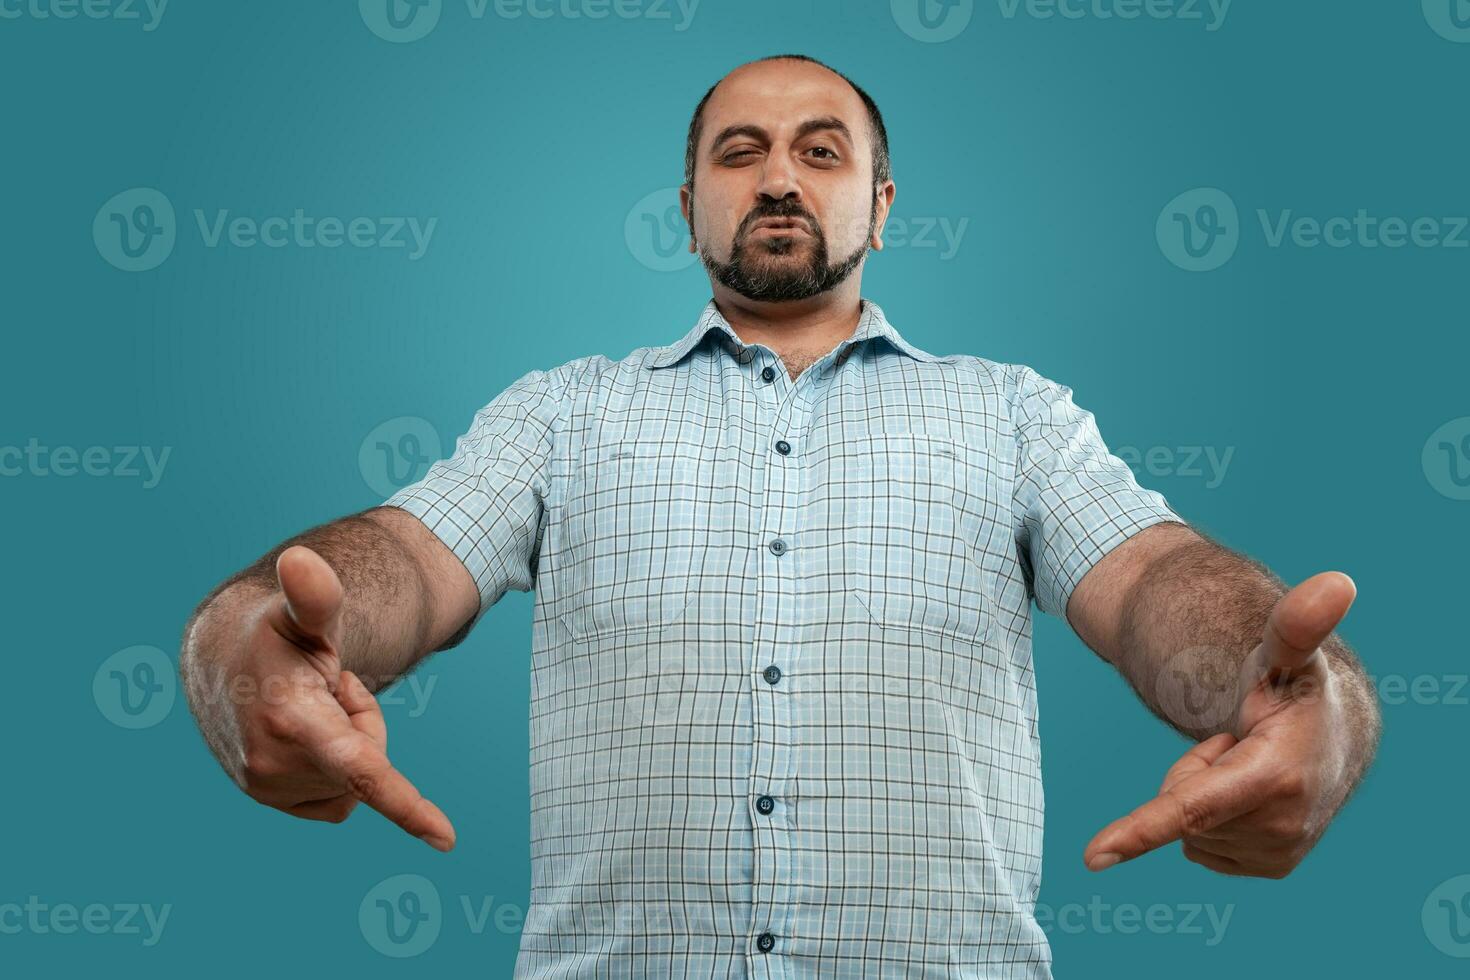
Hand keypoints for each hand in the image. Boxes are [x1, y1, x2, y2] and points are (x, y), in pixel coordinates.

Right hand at [210, 545, 455, 850]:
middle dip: (363, 722)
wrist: (222, 660)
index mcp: (290, 722)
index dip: (405, 806)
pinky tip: (302, 733)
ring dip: (345, 742)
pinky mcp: (269, 800)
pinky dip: (333, 767)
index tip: (446, 839)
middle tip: (329, 685)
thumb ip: (315, 595)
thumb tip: (301, 560)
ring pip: (353, 782)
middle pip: (370, 761)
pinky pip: (340, 797)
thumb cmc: (275, 632)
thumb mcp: (302, 612)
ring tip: (307, 703)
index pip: (360, 769)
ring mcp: (266, 789)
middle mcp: (272, 766)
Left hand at [1083, 571, 1357, 877]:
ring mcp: (1279, 854)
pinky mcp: (1271, 868)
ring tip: (1246, 761)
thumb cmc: (1296, 687)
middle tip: (1231, 741)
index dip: (1140, 830)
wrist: (1334, 738)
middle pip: (1180, 806)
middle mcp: (1283, 827)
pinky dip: (1214, 817)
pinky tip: (1248, 790)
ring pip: (1189, 830)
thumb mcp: (1286, 653)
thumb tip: (1337, 582)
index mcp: (1278, 778)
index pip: (1192, 807)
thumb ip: (1296, 623)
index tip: (1092, 858)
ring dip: (1205, 792)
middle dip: (1193, 771)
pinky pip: (1200, 845)